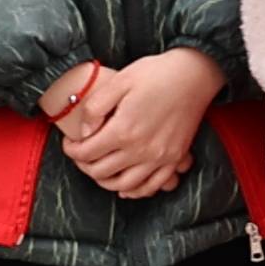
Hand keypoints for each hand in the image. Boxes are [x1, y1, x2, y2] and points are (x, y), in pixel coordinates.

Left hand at [53, 48, 222, 199]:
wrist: (195, 75)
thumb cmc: (157, 74)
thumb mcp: (118, 81)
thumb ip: (95, 108)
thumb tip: (84, 131)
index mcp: (123, 130)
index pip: (86, 153)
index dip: (71, 150)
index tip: (70, 143)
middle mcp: (141, 149)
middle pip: (101, 172)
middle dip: (84, 165)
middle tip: (81, 154)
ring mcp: (160, 157)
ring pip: (124, 185)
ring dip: (106, 181)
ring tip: (100, 169)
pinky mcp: (174, 158)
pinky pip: (152, 186)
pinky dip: (136, 191)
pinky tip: (126, 186)